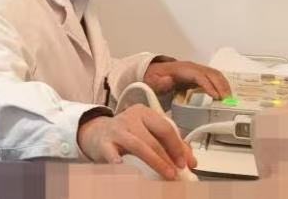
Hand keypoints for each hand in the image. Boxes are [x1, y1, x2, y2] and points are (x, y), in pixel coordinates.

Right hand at [77, 105, 196, 180]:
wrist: (96, 132)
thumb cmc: (127, 133)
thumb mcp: (147, 131)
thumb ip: (168, 143)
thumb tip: (190, 160)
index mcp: (145, 113)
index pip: (166, 127)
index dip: (178, 146)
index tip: (186, 162)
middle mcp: (131, 118)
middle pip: (154, 137)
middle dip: (168, 156)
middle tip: (177, 172)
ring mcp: (117, 130)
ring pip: (139, 146)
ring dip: (156, 162)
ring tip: (167, 174)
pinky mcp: (104, 144)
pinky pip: (113, 154)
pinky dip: (121, 162)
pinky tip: (128, 170)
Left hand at [143, 60, 231, 99]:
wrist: (154, 73)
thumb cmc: (155, 78)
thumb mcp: (154, 81)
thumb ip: (160, 82)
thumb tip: (169, 80)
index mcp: (183, 69)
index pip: (199, 76)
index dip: (209, 85)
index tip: (216, 97)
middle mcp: (193, 67)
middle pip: (211, 73)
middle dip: (221, 86)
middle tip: (227, 101)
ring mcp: (197, 70)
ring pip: (215, 75)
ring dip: (224, 86)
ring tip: (228, 101)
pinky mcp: (200, 75)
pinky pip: (214, 78)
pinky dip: (222, 86)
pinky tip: (224, 96)